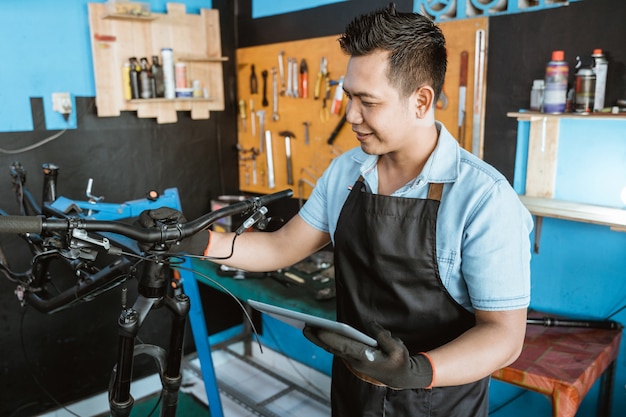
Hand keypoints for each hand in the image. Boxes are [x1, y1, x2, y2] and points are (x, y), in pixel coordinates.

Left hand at [303, 322, 432, 388]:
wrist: (401, 377)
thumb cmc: (399, 361)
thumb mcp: (398, 348)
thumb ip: (384, 336)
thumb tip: (370, 325)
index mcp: (365, 358)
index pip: (344, 346)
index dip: (331, 337)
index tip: (318, 329)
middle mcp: (355, 360)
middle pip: (334, 348)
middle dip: (319, 338)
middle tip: (305, 326)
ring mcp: (353, 360)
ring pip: (333, 349)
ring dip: (320, 339)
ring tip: (308, 327)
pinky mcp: (353, 358)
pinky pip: (337, 349)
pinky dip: (327, 341)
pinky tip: (319, 334)